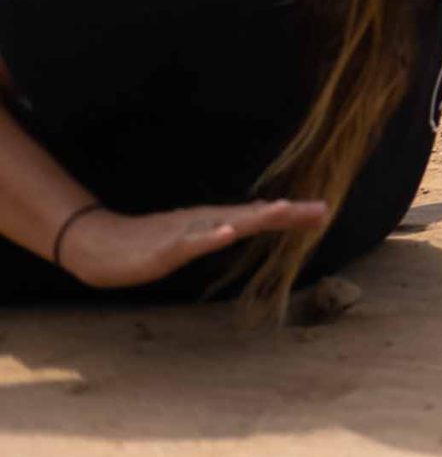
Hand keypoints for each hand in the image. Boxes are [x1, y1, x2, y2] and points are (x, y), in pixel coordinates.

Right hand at [54, 199, 329, 290]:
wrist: (100, 245)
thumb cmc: (150, 240)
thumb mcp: (196, 235)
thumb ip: (228, 224)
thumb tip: (260, 213)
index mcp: (215, 221)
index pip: (261, 216)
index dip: (293, 215)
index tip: (325, 211)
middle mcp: (206, 221)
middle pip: (254, 216)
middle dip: (288, 214)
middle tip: (322, 209)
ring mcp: (186, 232)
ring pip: (226, 223)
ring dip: (256, 218)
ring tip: (284, 209)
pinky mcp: (165, 247)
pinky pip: (190, 242)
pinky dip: (210, 236)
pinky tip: (227, 233)